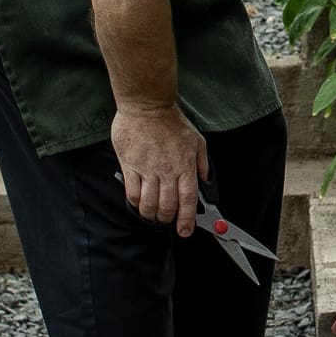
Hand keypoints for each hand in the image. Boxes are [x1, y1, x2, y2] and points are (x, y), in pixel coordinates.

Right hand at [111, 106, 209, 235]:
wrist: (147, 105)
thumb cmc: (171, 121)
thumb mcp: (197, 140)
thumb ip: (202, 162)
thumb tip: (205, 179)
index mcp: (185, 166)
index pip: (188, 200)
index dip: (187, 220)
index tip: (185, 231)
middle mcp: (167, 171)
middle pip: (167, 207)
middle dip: (167, 220)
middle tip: (166, 221)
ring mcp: (147, 169)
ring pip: (149, 204)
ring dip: (150, 215)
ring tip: (152, 215)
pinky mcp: (130, 166)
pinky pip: (132, 193)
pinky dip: (136, 203)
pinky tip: (138, 202)